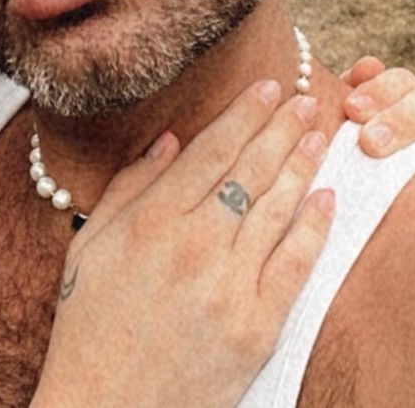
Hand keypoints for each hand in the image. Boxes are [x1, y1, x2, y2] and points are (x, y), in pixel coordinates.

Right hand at [31, 81, 334, 407]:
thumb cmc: (88, 328)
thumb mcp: (90, 246)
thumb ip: (130, 186)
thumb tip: (171, 140)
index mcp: (151, 221)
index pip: (211, 150)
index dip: (245, 113)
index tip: (269, 85)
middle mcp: (194, 245)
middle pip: (251, 169)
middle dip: (283, 127)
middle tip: (308, 98)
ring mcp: (229, 287)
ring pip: (277, 208)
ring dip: (303, 165)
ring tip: (320, 135)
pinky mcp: (256, 328)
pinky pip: (294, 265)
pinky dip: (314, 226)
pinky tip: (326, 198)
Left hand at [342, 57, 414, 194]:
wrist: (405, 249)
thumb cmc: (361, 193)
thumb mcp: (346, 155)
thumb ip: (345, 116)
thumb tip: (362, 68)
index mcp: (408, 111)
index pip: (402, 82)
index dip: (379, 89)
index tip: (351, 109)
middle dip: (402, 118)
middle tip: (371, 143)